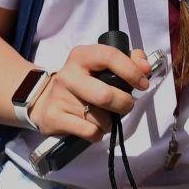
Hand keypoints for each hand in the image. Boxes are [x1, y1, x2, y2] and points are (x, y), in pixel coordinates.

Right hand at [27, 44, 150, 142]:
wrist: (42, 100)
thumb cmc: (81, 82)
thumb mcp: (99, 65)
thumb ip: (127, 60)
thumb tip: (145, 66)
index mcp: (81, 56)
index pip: (110, 56)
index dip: (132, 71)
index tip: (143, 84)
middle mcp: (68, 75)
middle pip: (106, 96)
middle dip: (124, 104)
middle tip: (126, 105)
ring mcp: (60, 97)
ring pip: (100, 118)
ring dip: (110, 121)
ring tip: (104, 116)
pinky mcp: (54, 118)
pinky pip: (90, 132)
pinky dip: (98, 133)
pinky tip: (93, 126)